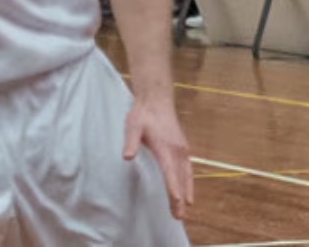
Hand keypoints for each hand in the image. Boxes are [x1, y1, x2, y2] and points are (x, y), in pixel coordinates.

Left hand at [124, 97, 193, 219]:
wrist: (156, 100)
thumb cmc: (142, 114)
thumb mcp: (132, 126)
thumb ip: (131, 142)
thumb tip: (127, 157)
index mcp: (164, 147)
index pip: (170, 172)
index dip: (173, 188)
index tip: (176, 202)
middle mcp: (177, 150)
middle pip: (180, 178)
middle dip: (180, 198)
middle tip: (179, 217)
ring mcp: (182, 149)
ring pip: (186, 175)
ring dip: (186, 192)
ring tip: (186, 208)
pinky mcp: (183, 147)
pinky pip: (188, 169)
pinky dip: (189, 181)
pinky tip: (188, 190)